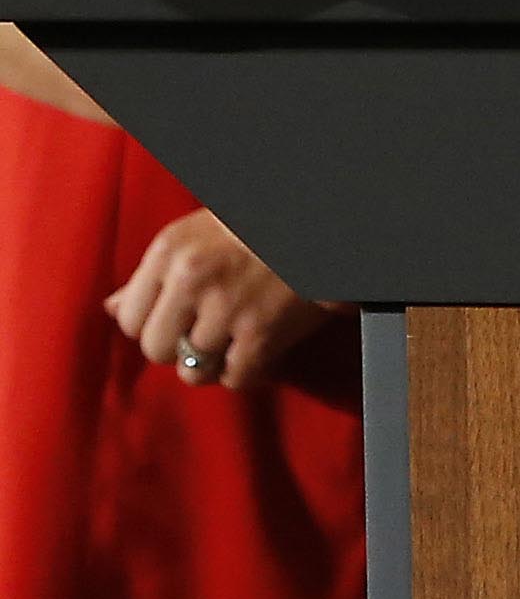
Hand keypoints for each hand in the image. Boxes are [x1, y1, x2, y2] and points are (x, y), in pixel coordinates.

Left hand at [104, 212, 339, 390]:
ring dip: (214, 363)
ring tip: (234, 343)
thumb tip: (112, 307)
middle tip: (208, 331)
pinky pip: (236, 378)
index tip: (178, 319)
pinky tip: (261, 348)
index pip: (128, 318)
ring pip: (194, 371)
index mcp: (170, 250)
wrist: (327, 220)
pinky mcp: (263, 334)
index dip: (153, 324)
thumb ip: (156, 270)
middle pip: (157, 350)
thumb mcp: (200, 231)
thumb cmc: (261, 222)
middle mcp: (191, 279)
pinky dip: (248, 370)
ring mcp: (227, 309)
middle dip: (181, 347)